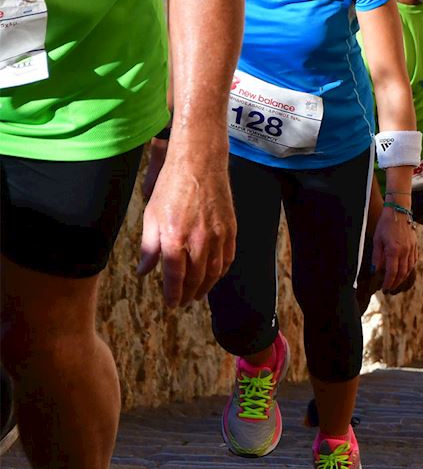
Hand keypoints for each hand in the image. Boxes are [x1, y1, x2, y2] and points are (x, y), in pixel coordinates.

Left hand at [138, 147, 236, 307]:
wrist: (199, 164)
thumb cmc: (171, 187)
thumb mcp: (151, 216)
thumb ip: (149, 247)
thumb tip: (145, 271)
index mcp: (175, 238)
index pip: (175, 276)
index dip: (173, 294)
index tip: (171, 303)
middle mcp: (198, 241)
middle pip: (196, 278)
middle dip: (189, 294)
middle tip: (183, 302)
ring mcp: (218, 236)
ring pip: (214, 271)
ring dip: (206, 287)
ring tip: (198, 294)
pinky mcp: (230, 229)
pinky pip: (228, 258)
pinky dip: (221, 271)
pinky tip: (214, 276)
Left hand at [372, 206, 417, 292]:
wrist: (399, 211)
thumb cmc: (386, 224)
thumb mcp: (377, 240)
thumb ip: (377, 256)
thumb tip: (376, 270)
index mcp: (394, 250)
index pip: (392, 272)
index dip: (388, 282)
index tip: (384, 288)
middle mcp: (405, 251)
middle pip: (402, 273)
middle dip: (395, 283)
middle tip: (389, 289)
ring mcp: (411, 249)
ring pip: (409, 269)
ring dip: (403, 278)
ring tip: (396, 282)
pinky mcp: (415, 246)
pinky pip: (414, 261)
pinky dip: (409, 269)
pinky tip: (404, 271)